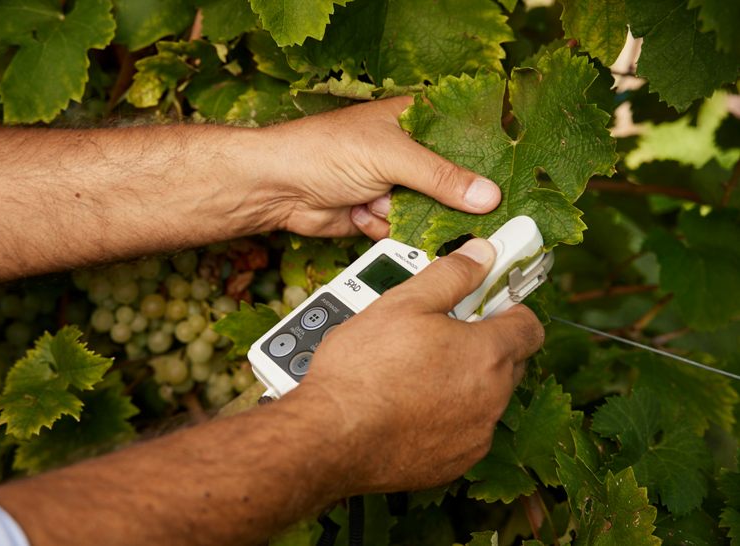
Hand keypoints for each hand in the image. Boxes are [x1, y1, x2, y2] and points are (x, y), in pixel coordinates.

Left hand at [260, 97, 501, 238]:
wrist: (277, 188)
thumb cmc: (324, 150)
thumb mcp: (390, 156)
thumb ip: (441, 176)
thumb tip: (487, 195)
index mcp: (415, 121)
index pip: (465, 138)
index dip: (484, 161)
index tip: (505, 183)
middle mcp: (408, 153)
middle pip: (451, 184)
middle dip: (444, 202)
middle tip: (451, 212)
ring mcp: (394, 185)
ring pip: (427, 213)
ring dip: (403, 215)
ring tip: (376, 201)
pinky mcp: (379, 214)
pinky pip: (401, 230)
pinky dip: (382, 227)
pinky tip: (360, 213)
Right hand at [285, 238, 543, 492]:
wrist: (329, 438)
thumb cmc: (362, 371)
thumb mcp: (403, 303)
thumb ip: (451, 275)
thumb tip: (481, 254)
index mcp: (487, 355)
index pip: (529, 325)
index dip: (507, 307)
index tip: (486, 300)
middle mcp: (491, 400)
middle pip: (508, 362)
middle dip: (484, 342)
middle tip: (441, 330)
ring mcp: (474, 436)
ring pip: (485, 399)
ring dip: (464, 381)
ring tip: (416, 368)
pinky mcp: (453, 465)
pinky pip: (463, 431)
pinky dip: (446, 417)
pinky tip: (410, 404)